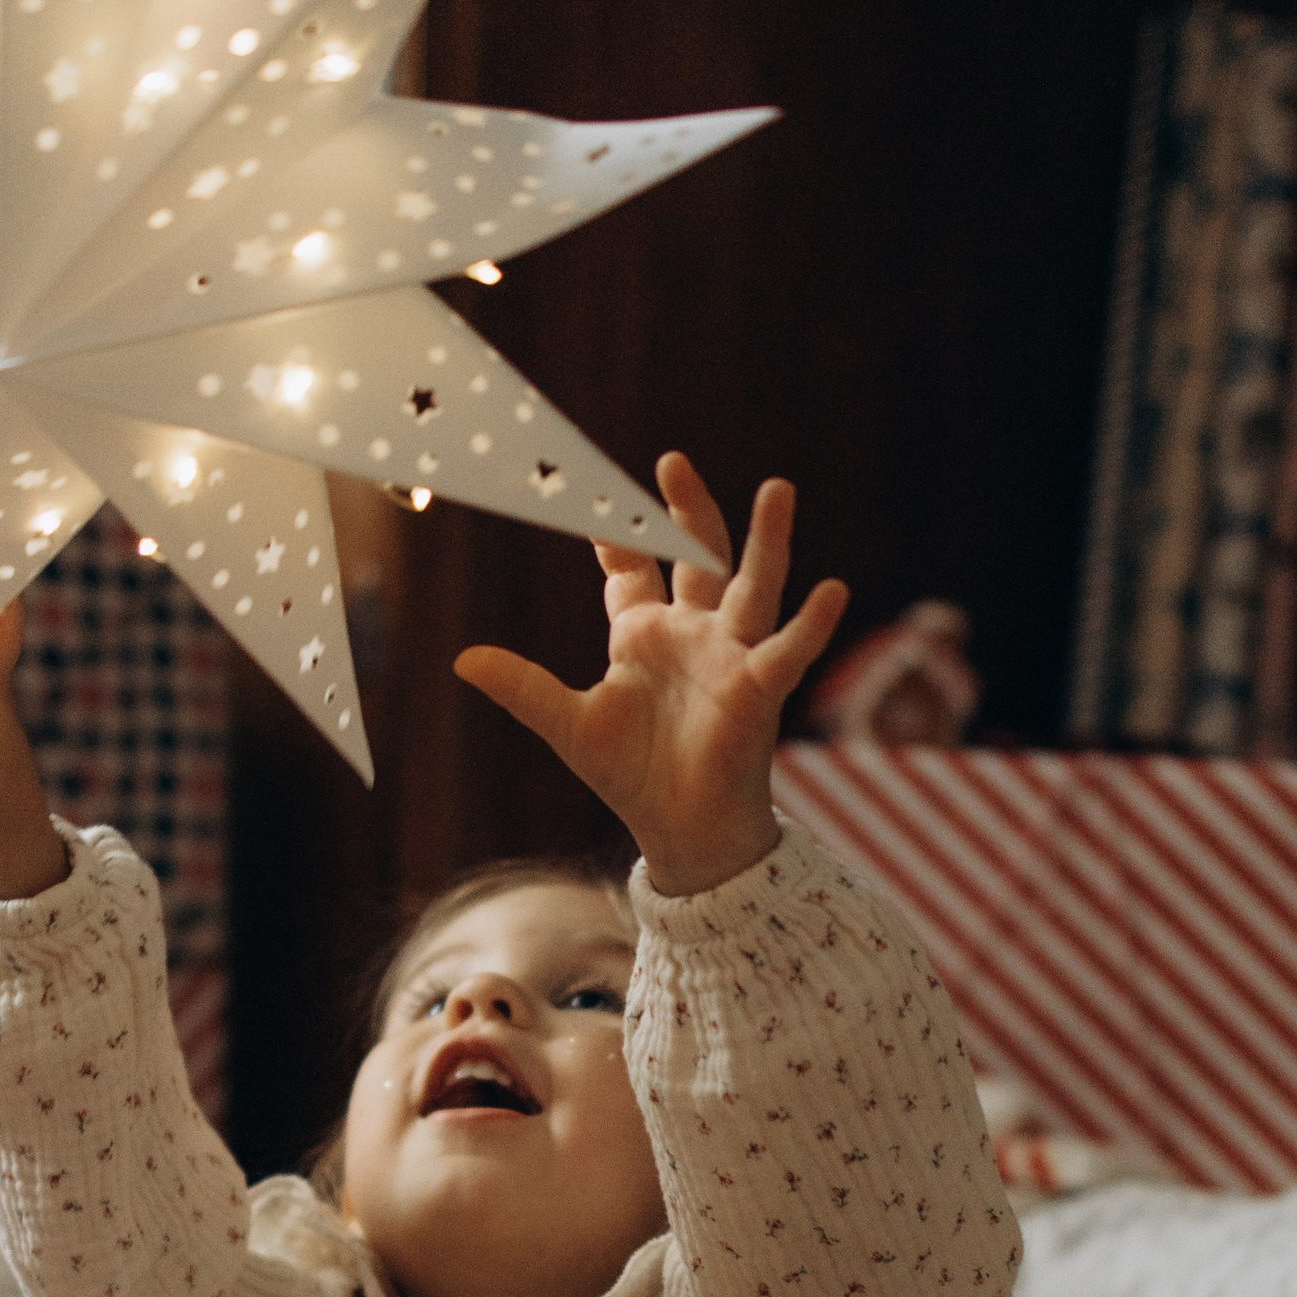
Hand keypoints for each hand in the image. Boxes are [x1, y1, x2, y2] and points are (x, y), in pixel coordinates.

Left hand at [453, 454, 847, 897]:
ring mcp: (730, 656)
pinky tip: (832, 590)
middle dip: (687, 510)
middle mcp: (692, 633)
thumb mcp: (569, 725)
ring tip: (778, 490)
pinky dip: (812, 624)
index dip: (614, 532)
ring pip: (752, 585)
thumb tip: (463, 658)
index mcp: (644, 633)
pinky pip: (788, 651)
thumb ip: (523, 688)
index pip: (631, 566)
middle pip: (695, 555)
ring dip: (767, 540)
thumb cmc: (633, 777)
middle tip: (672, 463)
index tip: (595, 493)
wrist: (681, 833)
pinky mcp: (758, 691)